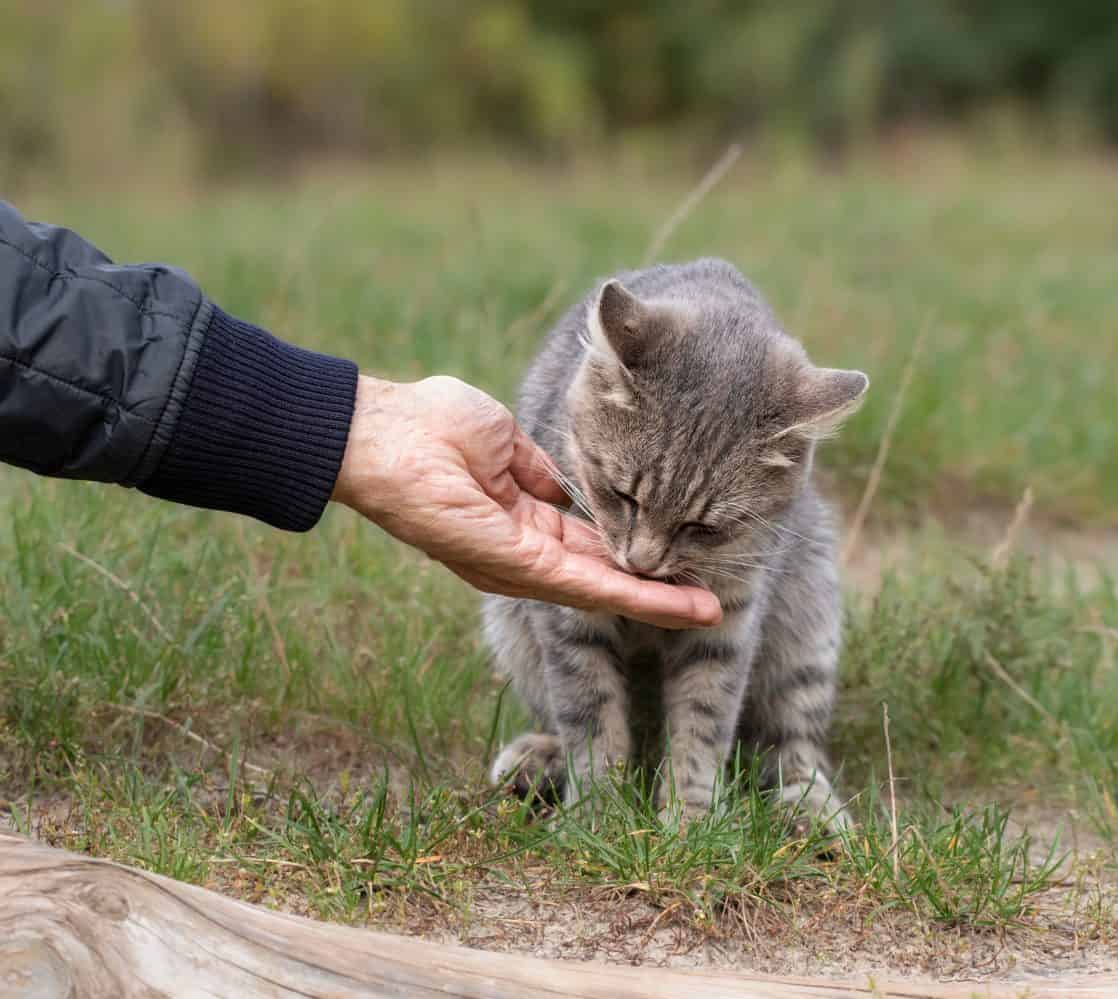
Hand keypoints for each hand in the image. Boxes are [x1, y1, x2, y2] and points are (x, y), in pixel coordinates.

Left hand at [331, 375, 721, 628]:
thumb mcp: (503, 439)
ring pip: (602, 591)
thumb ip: (538, 469)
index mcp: (521, 520)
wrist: (383, 432)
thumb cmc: (428, 423)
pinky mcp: (516, 566)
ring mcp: (519, 564)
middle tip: (711, 605)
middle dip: (657, 592)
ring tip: (708, 612)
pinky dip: (632, 596)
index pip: (590, 546)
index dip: (632, 555)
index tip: (677, 557)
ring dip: (657, 604)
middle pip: (604, 578)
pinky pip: (584, 585)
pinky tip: (672, 602)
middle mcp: (523, 553)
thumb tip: (566, 486)